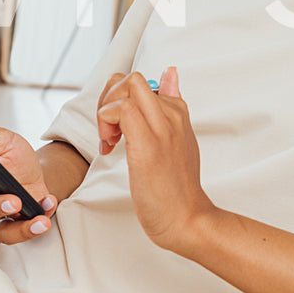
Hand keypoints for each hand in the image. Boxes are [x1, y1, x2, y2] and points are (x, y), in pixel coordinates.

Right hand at [0, 126, 57, 243]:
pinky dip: (40, 220)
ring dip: (19, 229)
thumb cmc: (13, 158)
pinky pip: (25, 229)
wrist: (34, 172)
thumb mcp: (4, 140)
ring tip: (38, 220)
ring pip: (0, 230)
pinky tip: (49, 204)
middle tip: (13, 201)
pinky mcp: (16, 224)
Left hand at [96, 67, 217, 252]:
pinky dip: (107, 123)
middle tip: (108, 130)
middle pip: (131, 79)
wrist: (187, 218)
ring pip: (127, 88)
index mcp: (177, 112)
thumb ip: (173, 106)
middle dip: (109, 98)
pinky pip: (122, 111)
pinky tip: (110, 147)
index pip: (141, 83)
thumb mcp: (179, 139)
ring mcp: (161, 129)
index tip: (117, 130)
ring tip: (109, 140)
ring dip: (107, 111)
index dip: (120, 101)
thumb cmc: (176, 187)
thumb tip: (170, 74)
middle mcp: (171, 115)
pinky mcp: (148, 145)